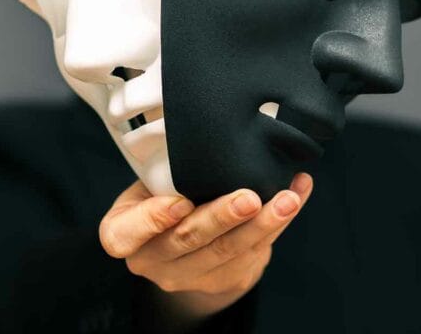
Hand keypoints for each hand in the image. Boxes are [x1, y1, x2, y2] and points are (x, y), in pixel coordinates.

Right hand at [99, 173, 313, 328]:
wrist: (182, 239)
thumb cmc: (162, 195)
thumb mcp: (148, 182)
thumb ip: (165, 172)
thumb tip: (206, 140)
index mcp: (123, 233)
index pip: (125, 235)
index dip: (152, 221)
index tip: (180, 203)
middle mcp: (153, 262)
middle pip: (188, 240)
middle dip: (222, 218)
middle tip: (249, 198)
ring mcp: (189, 277)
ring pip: (229, 251)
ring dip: (263, 224)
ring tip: (287, 199)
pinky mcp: (225, 280)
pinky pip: (255, 252)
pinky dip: (280, 223)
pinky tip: (298, 194)